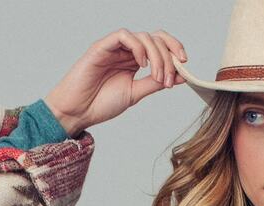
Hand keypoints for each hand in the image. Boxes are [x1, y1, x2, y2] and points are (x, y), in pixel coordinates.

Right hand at [44, 27, 187, 135]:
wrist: (78, 111)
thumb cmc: (101, 103)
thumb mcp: (135, 94)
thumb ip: (155, 83)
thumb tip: (179, 76)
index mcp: (135, 61)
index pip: (159, 45)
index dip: (174, 50)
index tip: (185, 66)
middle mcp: (126, 52)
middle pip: (155, 39)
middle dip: (168, 56)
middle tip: (169, 78)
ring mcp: (114, 48)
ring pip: (143, 37)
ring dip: (156, 56)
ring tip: (156, 76)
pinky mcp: (102, 47)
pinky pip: (123, 36)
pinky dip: (138, 47)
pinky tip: (142, 65)